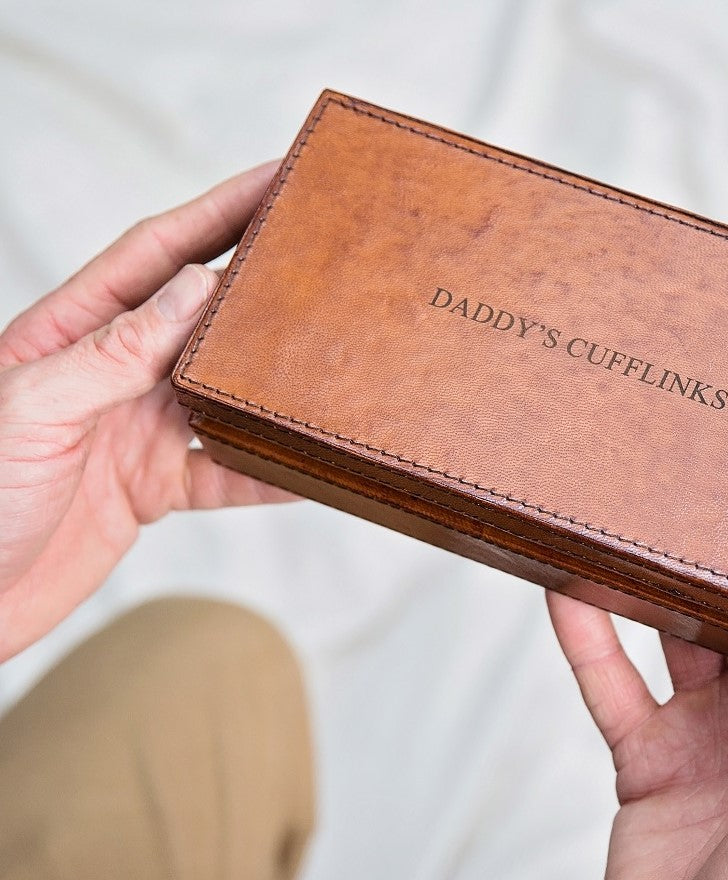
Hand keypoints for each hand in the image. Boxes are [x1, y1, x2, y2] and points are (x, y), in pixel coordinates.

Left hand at [0, 163, 293, 660]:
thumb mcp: (33, 407)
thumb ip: (112, 352)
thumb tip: (193, 289)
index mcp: (72, 333)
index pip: (155, 256)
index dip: (216, 213)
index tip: (274, 181)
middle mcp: (113, 373)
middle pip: (202, 317)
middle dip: (260, 286)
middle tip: (323, 260)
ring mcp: (137, 428)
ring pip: (224, 395)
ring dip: (272, 383)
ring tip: (328, 362)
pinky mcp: (154, 486)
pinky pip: (226, 473)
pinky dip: (268, 472)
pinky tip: (304, 468)